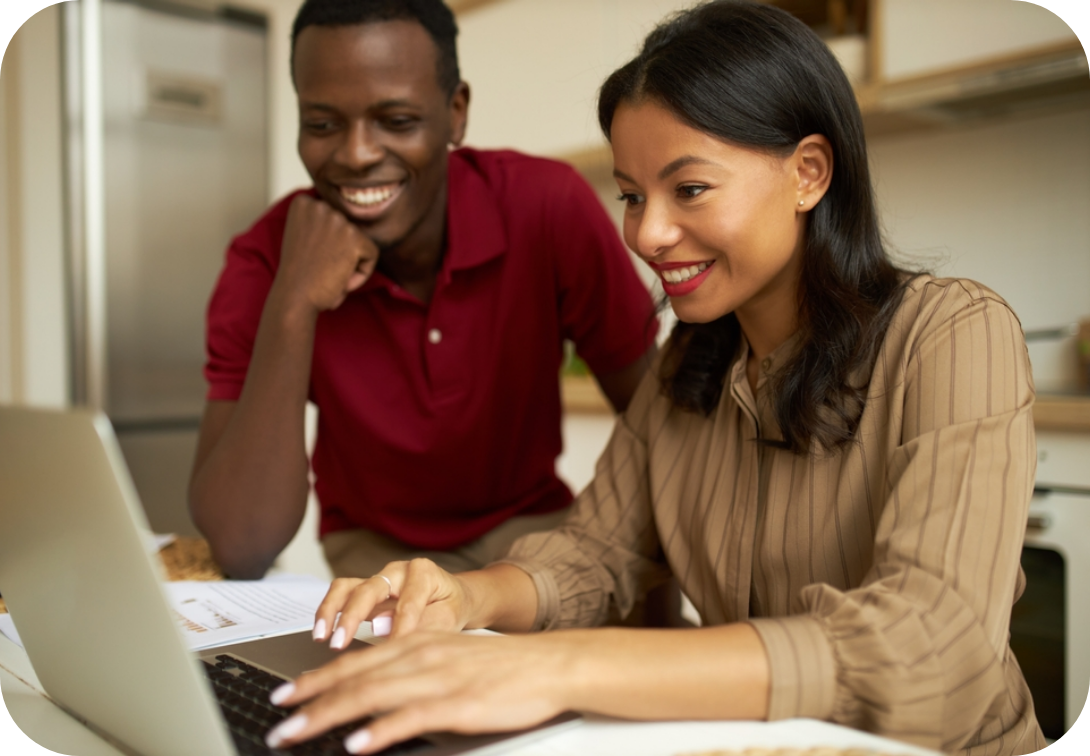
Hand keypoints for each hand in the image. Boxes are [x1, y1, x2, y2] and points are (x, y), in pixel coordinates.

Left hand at [264, 633, 570, 753]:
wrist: (548, 664)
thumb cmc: (500, 666)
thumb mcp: (448, 656)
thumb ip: (410, 668)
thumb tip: (372, 689)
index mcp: (416, 643)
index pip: (355, 662)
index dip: (315, 679)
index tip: (285, 695)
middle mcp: (420, 655)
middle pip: (354, 679)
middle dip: (309, 701)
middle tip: (277, 722)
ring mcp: (438, 679)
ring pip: (371, 695)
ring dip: (328, 715)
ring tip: (297, 732)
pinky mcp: (458, 704)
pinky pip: (410, 717)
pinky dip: (379, 730)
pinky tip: (357, 743)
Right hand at [275, 194, 378, 311]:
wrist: (294, 297)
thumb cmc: (299, 275)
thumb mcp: (303, 238)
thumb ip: (321, 224)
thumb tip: (346, 222)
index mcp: (304, 203)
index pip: (335, 221)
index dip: (328, 246)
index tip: (311, 257)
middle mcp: (320, 205)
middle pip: (348, 230)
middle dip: (339, 254)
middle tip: (319, 268)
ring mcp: (337, 219)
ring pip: (360, 243)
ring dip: (349, 264)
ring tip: (328, 274)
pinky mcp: (354, 236)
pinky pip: (371, 255)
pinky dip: (361, 274)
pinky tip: (340, 279)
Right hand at [313, 559, 471, 648]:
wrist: (454, 597)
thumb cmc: (452, 606)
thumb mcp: (450, 616)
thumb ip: (423, 622)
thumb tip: (382, 628)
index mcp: (423, 572)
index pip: (407, 603)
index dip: (398, 630)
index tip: (388, 653)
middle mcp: (396, 571)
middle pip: (369, 589)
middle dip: (353, 617)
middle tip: (340, 643)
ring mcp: (378, 579)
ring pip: (346, 587)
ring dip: (331, 611)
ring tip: (321, 637)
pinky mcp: (366, 591)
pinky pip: (342, 594)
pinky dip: (329, 611)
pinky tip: (322, 633)